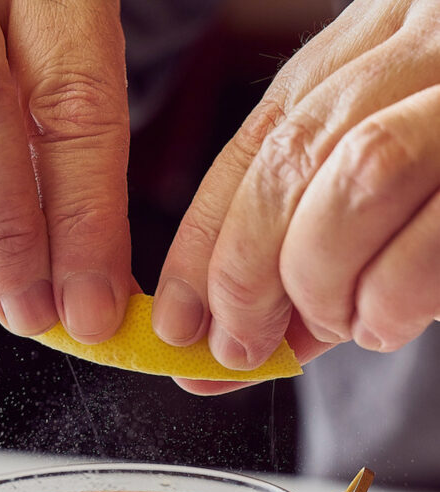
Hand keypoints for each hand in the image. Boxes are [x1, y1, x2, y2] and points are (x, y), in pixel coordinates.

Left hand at [151, 0, 439, 394]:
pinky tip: (387, 321)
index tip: (175, 319)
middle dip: (244, 272)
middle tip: (238, 346)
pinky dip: (390, 299)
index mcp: (379, 38)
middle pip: (291, 157)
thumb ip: (314, 260)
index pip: (260, 137)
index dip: (203, 238)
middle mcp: (428, 43)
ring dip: (319, 284)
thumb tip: (227, 354)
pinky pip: (429, 237)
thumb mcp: (392, 198)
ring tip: (337, 325)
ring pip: (354, 181)